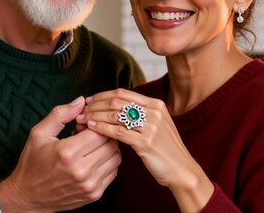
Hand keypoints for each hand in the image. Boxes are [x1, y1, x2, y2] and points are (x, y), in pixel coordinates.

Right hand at [0, 96, 120, 211]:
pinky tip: (94, 158)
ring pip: (116, 157)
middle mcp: (81, 170)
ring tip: (92, 146)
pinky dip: (108, 162)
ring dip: (108, 147)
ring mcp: (90, 184)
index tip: (84, 124)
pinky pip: (114, 171)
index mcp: (67, 152)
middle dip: (103, 134)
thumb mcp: (39, 133)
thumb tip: (81, 101)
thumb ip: (61, 114)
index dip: (95, 123)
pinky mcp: (95, 194)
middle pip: (110, 143)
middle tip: (89, 133)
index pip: (98, 130)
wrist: (28, 197)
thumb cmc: (32, 164)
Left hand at [79, 89, 213, 209]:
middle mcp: (154, 112)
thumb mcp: (158, 125)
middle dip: (95, 105)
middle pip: (116, 101)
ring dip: (95, 115)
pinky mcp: (145, 142)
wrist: (182, 170)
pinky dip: (101, 128)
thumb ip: (141, 114)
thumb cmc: (166, 150)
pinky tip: (91, 129)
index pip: (122, 93)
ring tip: (82, 120)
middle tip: (82, 111)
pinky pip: (117, 131)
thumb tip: (117, 107)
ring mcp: (151, 126)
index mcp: (156, 104)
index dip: (102, 95)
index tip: (89, 101)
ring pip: (115, 115)